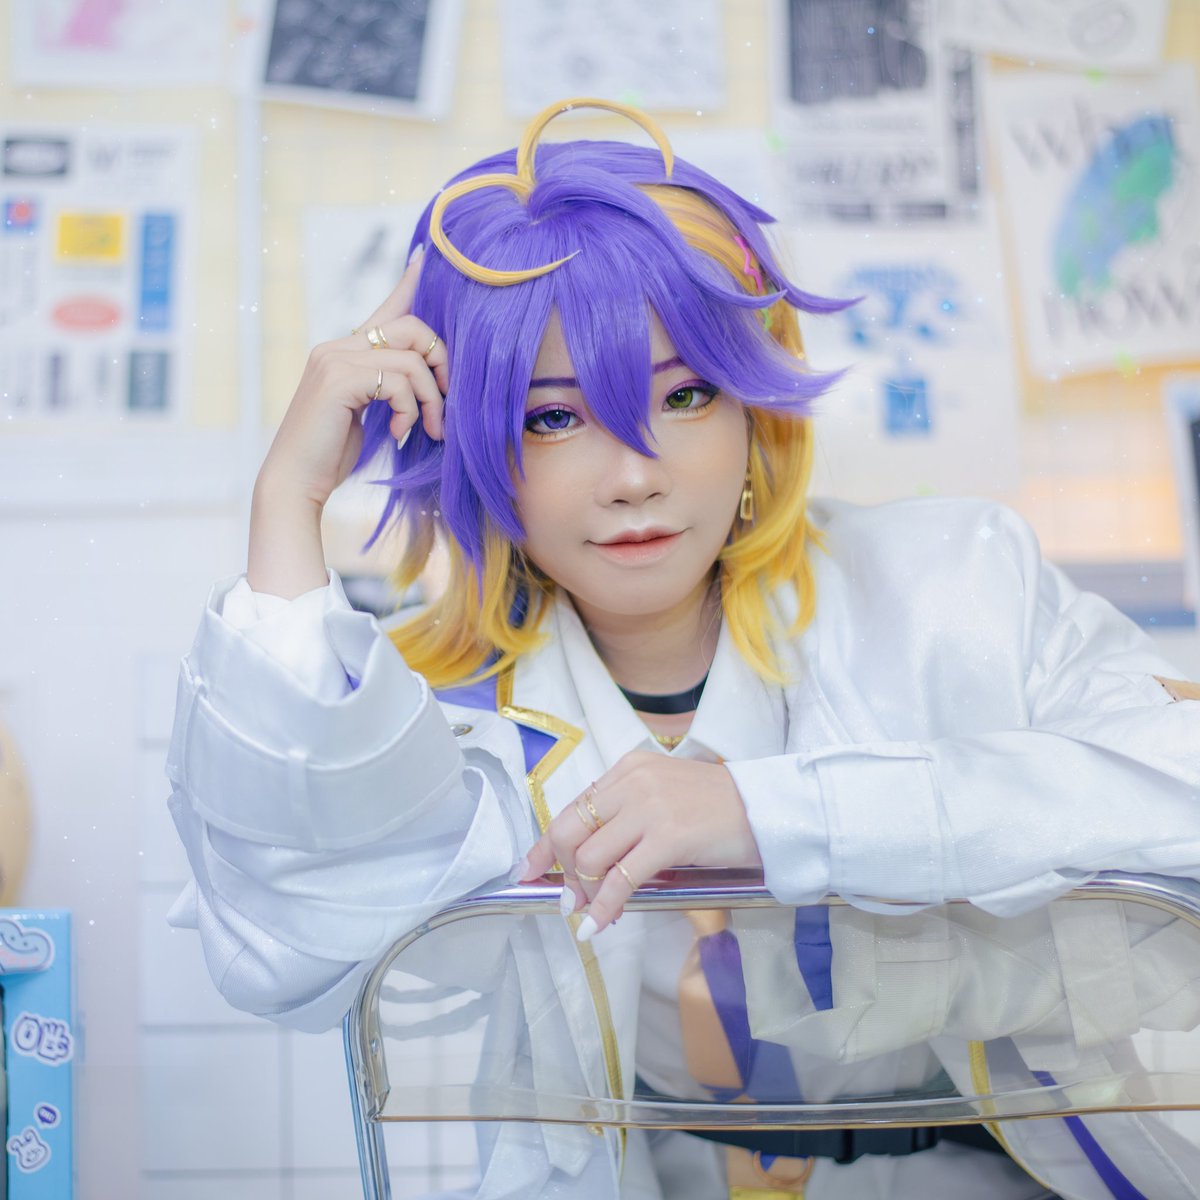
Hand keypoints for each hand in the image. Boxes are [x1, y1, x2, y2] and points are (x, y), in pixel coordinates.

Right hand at [256, 246, 448, 512]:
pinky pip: (398, 381)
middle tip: (445, 403)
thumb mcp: (365, 414)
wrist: (296, 482)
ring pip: (411, 359)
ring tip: (430, 429)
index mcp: (344, 352)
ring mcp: (335, 359)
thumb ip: (385, 388)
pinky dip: (410, 410)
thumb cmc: (331, 455)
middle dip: (440, 363)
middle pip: (411, 328)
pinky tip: (402, 433)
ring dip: (431, 398)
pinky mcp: (340, 380)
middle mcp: (337, 346)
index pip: (385, 309)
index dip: (409, 284)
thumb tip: (420, 379)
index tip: (427, 259)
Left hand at [520, 751, 761, 939]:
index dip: (545, 845)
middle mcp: (633, 783)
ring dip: (585, 893)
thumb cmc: (717, 808)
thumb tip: (586, 858)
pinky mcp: (668, 837)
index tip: (528, 869)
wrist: (765, 809)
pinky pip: (620, 880)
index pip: (572, 808)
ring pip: (589, 858)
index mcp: (628, 769)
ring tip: (594, 910)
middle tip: (570, 898)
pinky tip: (599, 924)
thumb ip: (626, 813)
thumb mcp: (664, 795)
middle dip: (563, 872)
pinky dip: (604, 908)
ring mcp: (650, 808)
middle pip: (570, 832)